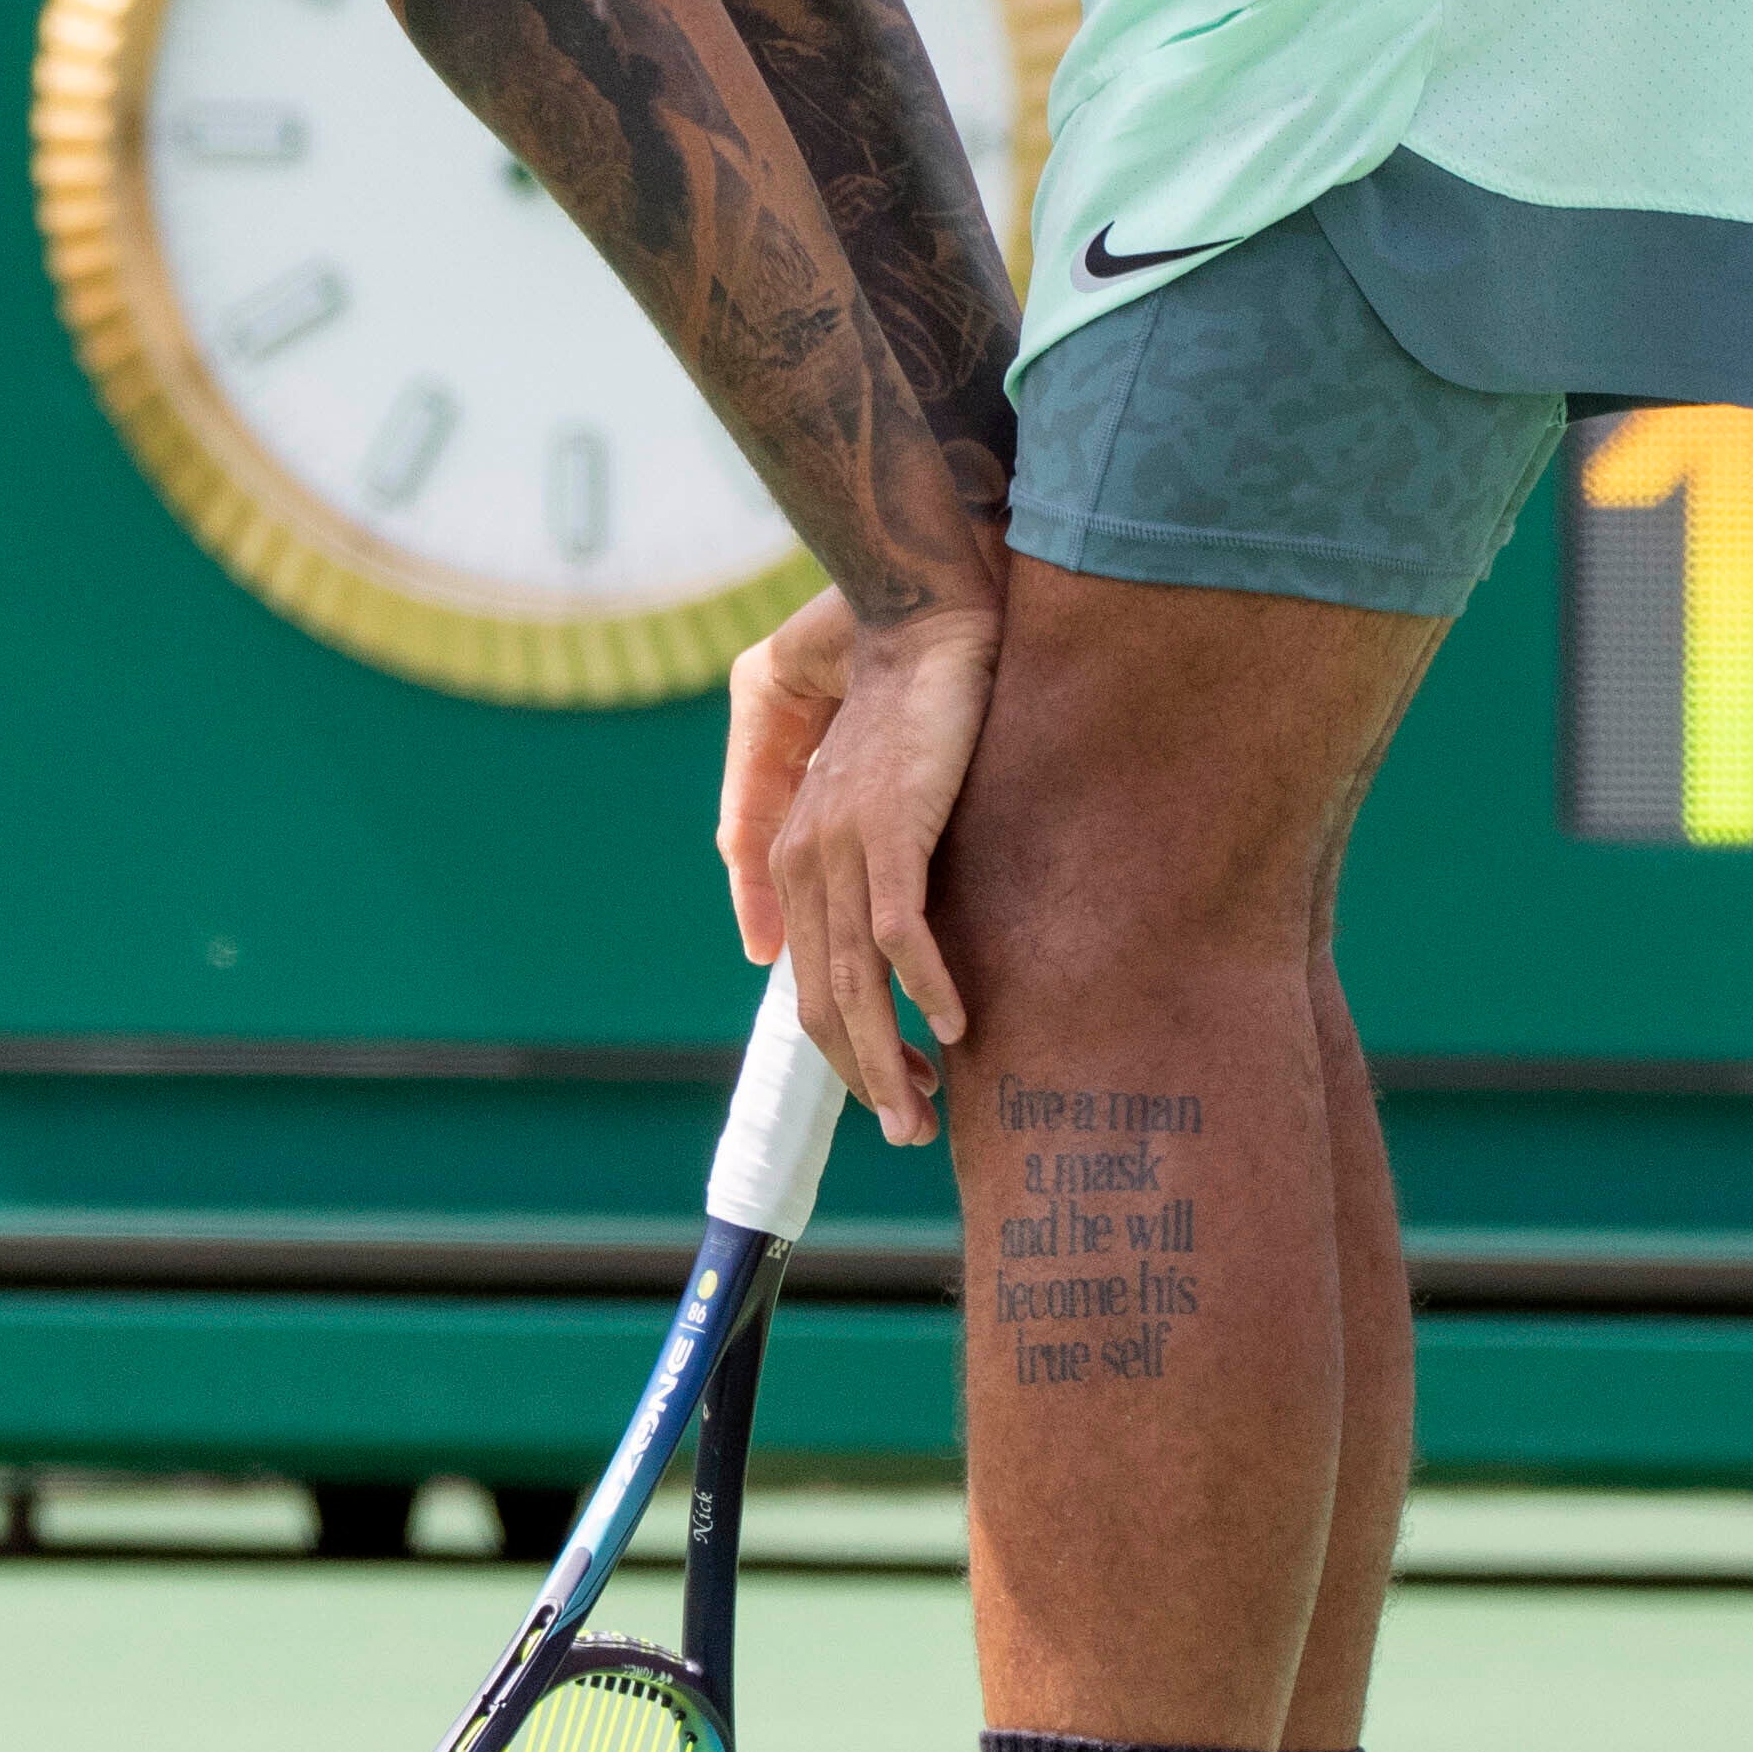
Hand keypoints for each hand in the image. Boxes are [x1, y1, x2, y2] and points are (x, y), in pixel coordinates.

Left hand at [715, 582, 996, 1136]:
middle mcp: (805, 857)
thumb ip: (853, 856)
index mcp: (795, 854)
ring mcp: (843, 844)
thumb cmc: (902, 699)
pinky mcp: (890, 826)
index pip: (809, 977)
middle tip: (906, 1129)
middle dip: (864, 1073)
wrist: (923, 622)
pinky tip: (957, 1027)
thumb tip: (851, 935)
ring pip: (856, 980)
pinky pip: (901, 929)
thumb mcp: (864, 789)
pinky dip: (929, 986)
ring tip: (921, 1111)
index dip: (846, 1043)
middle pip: (822, 996)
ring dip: (891, 1056)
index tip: (891, 1084)